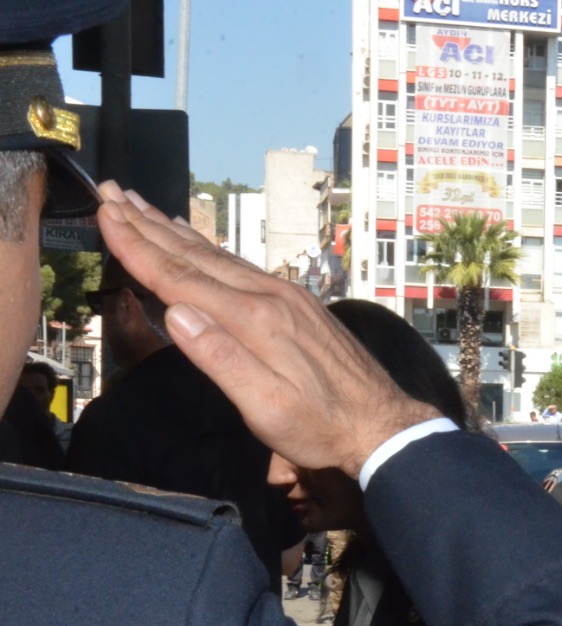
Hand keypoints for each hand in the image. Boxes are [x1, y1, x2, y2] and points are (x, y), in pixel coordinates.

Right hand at [96, 183, 436, 478]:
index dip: (138, 247)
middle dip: (148, 224)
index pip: (181, 278)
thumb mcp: (266, 408)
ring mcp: (287, 297)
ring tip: (142, 206)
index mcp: (255, 321)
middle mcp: (270, 297)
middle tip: (111, 192)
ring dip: (175, 230)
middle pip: (195, 255)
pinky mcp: (298, 304)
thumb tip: (176, 314)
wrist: (383, 424)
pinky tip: (197, 240)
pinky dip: (209, 248)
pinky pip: (241, 265)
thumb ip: (221, 359)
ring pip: (218, 255)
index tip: (104, 215)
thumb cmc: (323, 425)